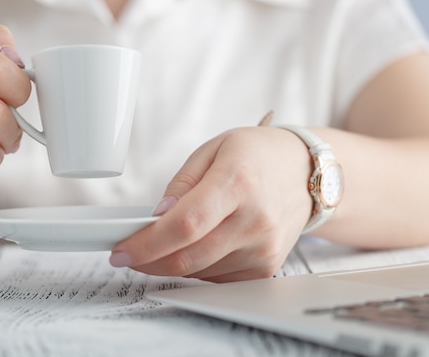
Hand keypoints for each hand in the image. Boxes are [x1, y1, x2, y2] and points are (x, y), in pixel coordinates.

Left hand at [110, 126, 313, 282]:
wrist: (306, 173)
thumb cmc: (258, 155)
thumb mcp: (213, 149)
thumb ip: (181, 183)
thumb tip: (157, 218)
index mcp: (237, 182)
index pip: (185, 224)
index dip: (147, 243)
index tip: (121, 250)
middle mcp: (254, 219)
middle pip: (188, 257)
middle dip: (148, 261)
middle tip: (129, 253)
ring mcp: (263, 247)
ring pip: (199, 272)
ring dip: (169, 264)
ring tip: (160, 244)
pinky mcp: (266, 266)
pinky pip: (217, 278)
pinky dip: (195, 268)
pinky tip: (192, 248)